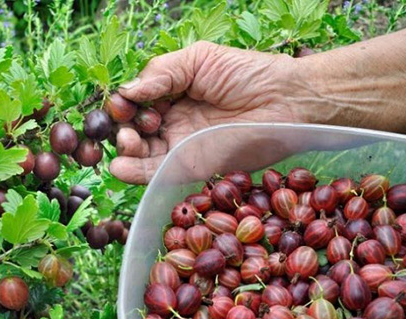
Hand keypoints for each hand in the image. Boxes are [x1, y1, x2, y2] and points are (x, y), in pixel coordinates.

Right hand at [109, 41, 307, 184]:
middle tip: (128, 124)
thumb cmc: (248, 74)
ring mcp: (181, 145)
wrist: (286, 101)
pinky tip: (119, 167)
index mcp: (172, 93)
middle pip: (133, 128)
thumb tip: (127, 91)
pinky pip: (156, 173)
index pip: (135, 101)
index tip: (122, 103)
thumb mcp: (200, 59)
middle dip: (122, 127)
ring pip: (140, 152)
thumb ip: (162, 72)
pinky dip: (134, 173)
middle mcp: (172, 120)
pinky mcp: (191, 166)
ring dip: (125, 149)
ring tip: (127, 140)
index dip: (123, 103)